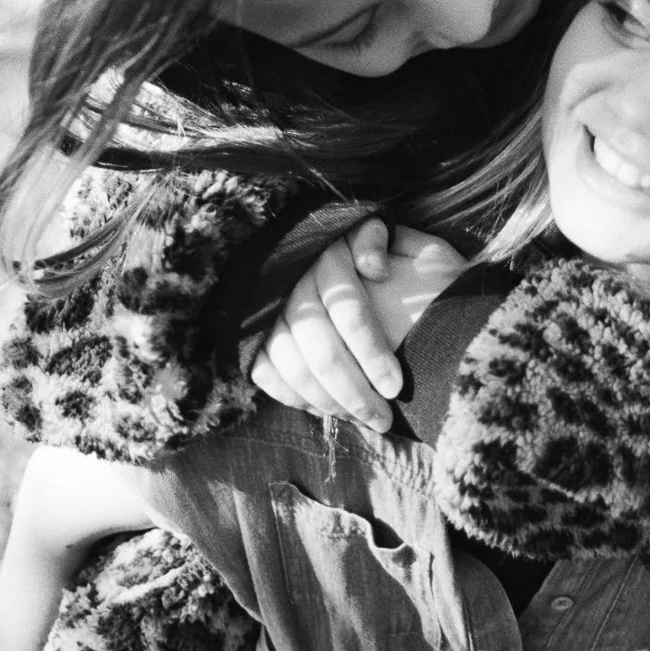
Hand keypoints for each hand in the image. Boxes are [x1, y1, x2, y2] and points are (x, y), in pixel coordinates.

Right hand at [250, 221, 466, 430]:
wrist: (307, 249)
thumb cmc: (355, 246)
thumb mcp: (369, 229)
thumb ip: (376, 242)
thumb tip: (377, 269)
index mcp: (327, 261)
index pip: (351, 315)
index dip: (373, 354)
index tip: (396, 387)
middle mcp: (293, 288)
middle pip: (323, 353)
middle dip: (356, 394)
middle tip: (384, 420)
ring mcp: (268, 313)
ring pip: (296, 370)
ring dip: (330, 403)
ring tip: (363, 421)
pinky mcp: (253, 334)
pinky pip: (267, 374)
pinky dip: (295, 397)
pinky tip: (326, 410)